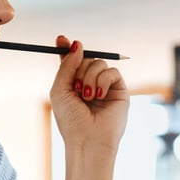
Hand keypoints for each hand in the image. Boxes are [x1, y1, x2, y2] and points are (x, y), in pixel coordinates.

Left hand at [49, 35, 128, 153]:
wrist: (88, 140)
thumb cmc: (71, 120)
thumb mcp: (60, 90)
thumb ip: (67, 66)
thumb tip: (78, 44)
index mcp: (73, 85)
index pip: (72, 61)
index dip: (67, 49)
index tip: (60, 39)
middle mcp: (90, 83)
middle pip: (86, 58)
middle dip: (79, 68)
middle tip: (77, 86)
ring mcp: (105, 87)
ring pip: (99, 63)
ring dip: (89, 77)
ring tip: (87, 96)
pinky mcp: (120, 90)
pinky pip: (113, 71)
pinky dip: (103, 81)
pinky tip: (99, 96)